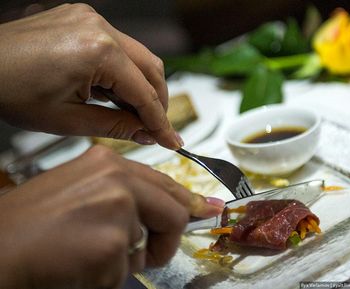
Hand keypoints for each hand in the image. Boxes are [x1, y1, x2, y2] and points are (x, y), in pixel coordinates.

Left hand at [0, 3, 181, 148]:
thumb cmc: (7, 89)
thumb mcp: (68, 121)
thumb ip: (116, 127)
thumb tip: (145, 133)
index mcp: (98, 51)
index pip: (145, 93)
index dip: (161, 121)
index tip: (171, 139)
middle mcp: (98, 27)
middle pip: (151, 68)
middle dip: (158, 101)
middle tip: (156, 128)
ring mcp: (90, 20)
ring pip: (137, 56)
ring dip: (141, 86)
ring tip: (132, 114)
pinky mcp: (82, 20)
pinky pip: (117, 47)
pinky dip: (123, 71)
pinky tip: (114, 92)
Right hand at [0, 146, 223, 288]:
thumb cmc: (32, 222)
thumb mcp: (82, 190)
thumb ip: (125, 195)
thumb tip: (166, 209)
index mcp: (108, 163)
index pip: (165, 183)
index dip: (189, 201)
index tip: (207, 209)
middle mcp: (117, 179)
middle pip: (173, 212)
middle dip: (165, 239)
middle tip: (152, 253)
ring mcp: (118, 210)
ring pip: (147, 247)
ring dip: (125, 260)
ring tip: (86, 253)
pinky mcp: (113, 244)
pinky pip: (127, 271)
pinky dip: (106, 276)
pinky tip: (78, 264)